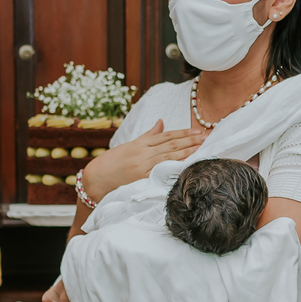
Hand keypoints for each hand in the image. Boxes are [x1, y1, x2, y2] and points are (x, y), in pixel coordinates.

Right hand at [79, 118, 206, 205]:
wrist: (95, 179)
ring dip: (185, 152)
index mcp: (140, 144)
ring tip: (200, 148)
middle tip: (205, 137)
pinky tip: (185, 166)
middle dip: (189, 140)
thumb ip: (148, 136)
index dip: (183, 133)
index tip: (197, 131)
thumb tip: (161, 122)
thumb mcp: (130, 146)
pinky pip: (160, 172)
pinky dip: (173, 168)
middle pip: (170, 145)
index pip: (166, 136)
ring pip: (167, 157)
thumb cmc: (111, 163)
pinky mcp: (141, 179)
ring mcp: (142, 166)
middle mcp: (143, 153)